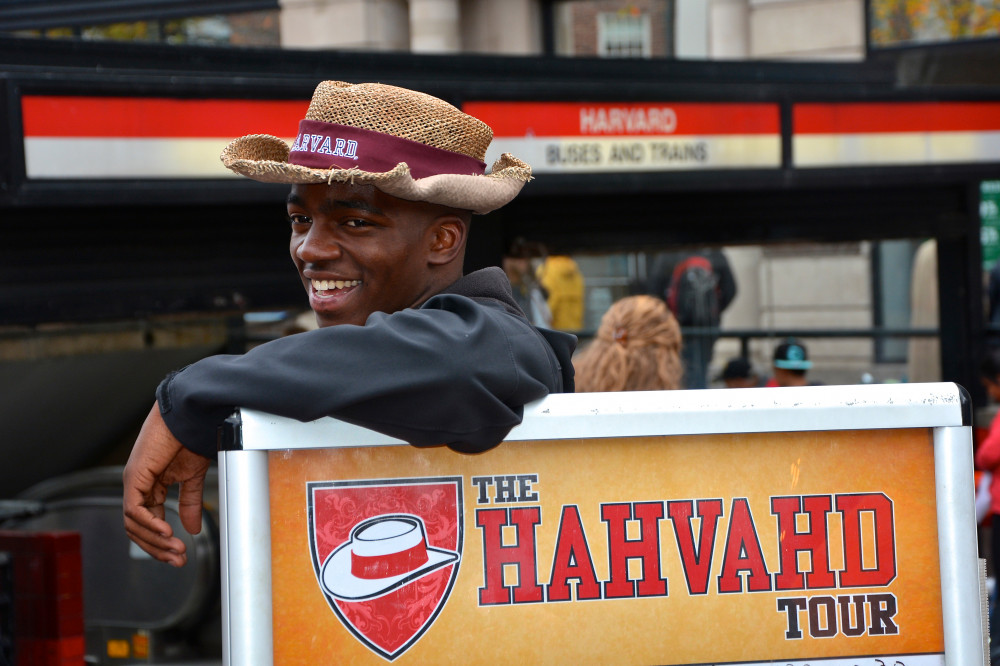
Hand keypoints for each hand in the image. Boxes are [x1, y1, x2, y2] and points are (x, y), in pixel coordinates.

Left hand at [123, 403, 210, 566]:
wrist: (190, 417)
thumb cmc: (191, 438)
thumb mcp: (193, 478)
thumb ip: (190, 503)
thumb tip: (191, 529)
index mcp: (151, 487)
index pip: (148, 523)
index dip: (161, 543)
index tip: (180, 556)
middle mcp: (138, 487)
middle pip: (137, 529)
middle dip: (157, 548)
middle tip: (178, 560)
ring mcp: (134, 482)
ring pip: (133, 524)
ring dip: (155, 540)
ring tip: (176, 547)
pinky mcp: (134, 477)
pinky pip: (133, 509)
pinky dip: (148, 523)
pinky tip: (166, 531)